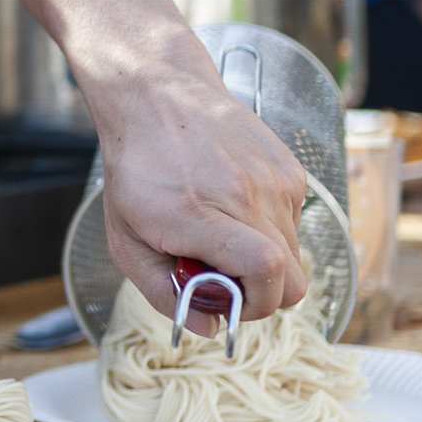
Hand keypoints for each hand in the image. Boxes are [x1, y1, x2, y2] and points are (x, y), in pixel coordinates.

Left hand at [88, 45, 308, 325]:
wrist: (156, 94)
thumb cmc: (135, 168)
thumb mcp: (125, 240)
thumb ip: (164, 291)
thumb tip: (209, 327)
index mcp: (200, 214)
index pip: (265, 273)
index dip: (255, 305)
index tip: (227, 302)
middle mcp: (247, 195)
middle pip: (293, 280)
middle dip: (263, 295)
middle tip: (224, 278)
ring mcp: (274, 180)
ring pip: (296, 254)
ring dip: (265, 260)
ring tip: (222, 234)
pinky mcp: (290, 168)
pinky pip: (294, 222)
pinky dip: (270, 229)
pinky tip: (234, 207)